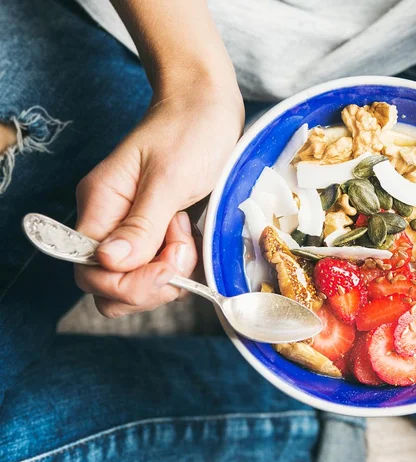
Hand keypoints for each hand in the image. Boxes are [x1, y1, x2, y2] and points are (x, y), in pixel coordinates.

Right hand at [74, 85, 243, 316]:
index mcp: (101, 205)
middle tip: (183, 249)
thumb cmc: (190, 130)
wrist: (209, 105)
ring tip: (190, 236)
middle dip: (151, 283)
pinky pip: (160, 270)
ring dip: (169, 275)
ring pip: (137, 284)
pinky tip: (196, 240)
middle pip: (110, 286)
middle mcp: (111, 222)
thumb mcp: (168, 177)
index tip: (170, 260)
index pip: (90, 270)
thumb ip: (141, 223)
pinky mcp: (158, 233)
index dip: (129, 281)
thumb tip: (109, 262)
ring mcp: (134, 230)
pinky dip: (181, 267)